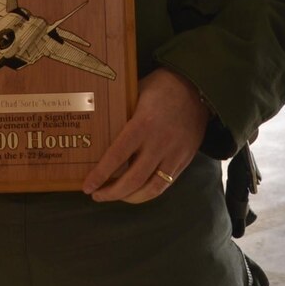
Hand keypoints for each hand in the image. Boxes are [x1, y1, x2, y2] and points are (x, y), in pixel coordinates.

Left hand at [80, 69, 210, 202]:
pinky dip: (149, 192)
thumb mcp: (136, 93)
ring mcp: (174, 153)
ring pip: (152, 188)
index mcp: (143, 124)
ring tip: (115, 196)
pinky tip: (136, 191)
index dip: (101, 174)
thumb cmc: (161, 87)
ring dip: (130, 198)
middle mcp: (159, 142)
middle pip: (133, 179)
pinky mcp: (184, 159)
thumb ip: (122, 113)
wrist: (197, 88)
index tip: (87, 186)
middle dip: (112, 193)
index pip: (117, 156)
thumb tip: (98, 129)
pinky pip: (166, 184)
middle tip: (96, 195)